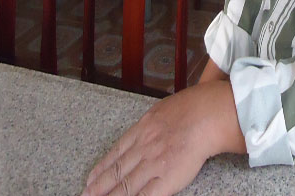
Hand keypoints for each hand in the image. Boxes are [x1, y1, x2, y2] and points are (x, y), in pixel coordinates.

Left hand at [81, 80, 244, 195]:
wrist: (208, 115)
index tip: (90, 179)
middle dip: (99, 186)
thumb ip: (151, 123)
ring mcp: (154, 164)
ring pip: (126, 186)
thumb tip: (144, 129)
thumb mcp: (163, 109)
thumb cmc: (192, 108)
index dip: (101, 168)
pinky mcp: (167, 179)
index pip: (117, 153)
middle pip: (117, 171)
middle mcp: (144, 147)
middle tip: (86, 195)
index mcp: (143, 130)